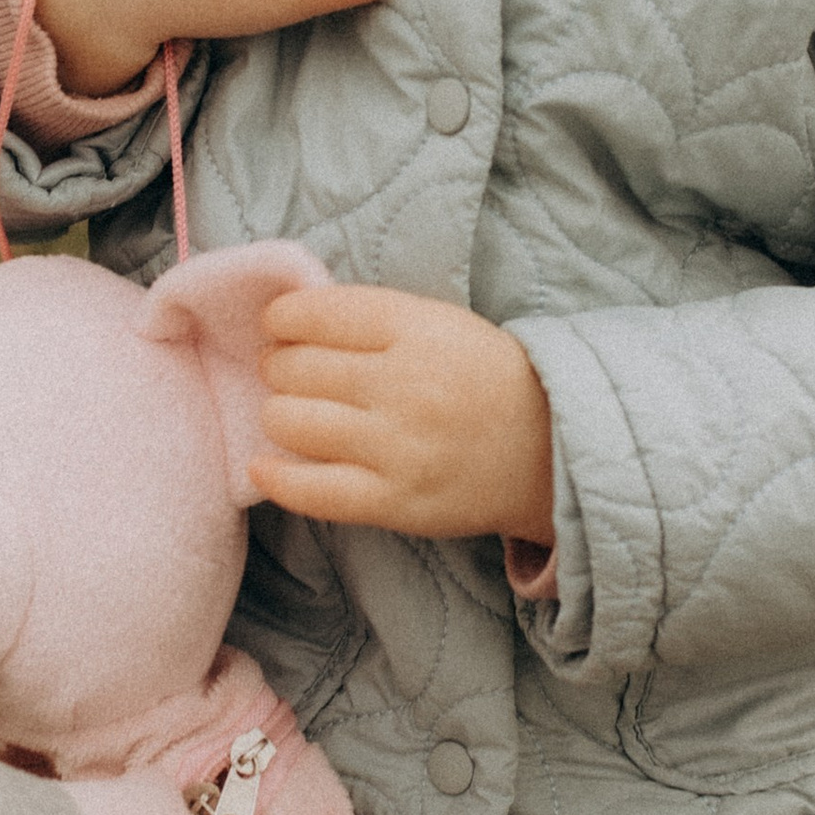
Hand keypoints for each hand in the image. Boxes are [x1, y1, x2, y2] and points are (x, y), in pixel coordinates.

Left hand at [250, 285, 553, 543]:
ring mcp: (397, 446)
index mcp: (417, 328)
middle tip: (292, 375)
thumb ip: (370, 319)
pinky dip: (275, 477)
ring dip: (280, 416)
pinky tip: (264, 466)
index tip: (278, 327)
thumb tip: (284, 321)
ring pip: (289, 423)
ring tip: (297, 416)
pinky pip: (310, 491)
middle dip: (280, 368)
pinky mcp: (394, 502)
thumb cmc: (485, 379)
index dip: (281, 319)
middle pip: (293, 368)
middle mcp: (403, 384)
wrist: (551, 451)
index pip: (314, 313)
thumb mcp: (440, 324)